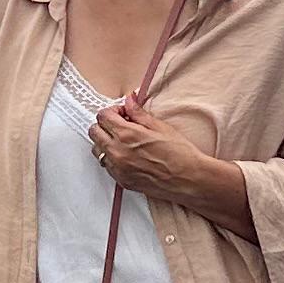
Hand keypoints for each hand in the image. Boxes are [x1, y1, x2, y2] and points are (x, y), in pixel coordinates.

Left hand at [88, 99, 222, 209]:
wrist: (189, 180)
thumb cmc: (180, 154)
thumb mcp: (160, 127)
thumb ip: (139, 113)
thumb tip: (129, 101)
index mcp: (126, 135)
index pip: (103, 116)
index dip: (113, 111)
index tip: (124, 113)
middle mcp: (117, 152)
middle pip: (94, 132)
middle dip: (105, 125)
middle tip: (121, 124)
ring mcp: (118, 169)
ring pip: (97, 150)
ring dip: (106, 141)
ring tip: (124, 141)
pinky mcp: (122, 181)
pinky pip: (106, 166)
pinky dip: (112, 158)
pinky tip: (128, 155)